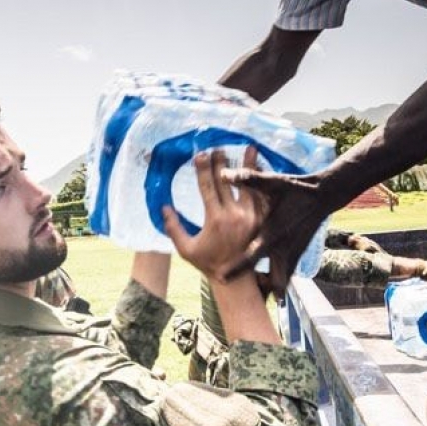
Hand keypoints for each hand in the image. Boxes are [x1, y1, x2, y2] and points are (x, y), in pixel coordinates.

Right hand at [162, 148, 264, 281]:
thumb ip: (173, 228)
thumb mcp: (185, 249)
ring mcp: (250, 216)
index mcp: (215, 219)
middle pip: (226, 181)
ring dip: (248, 164)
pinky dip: (261, 181)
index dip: (203, 169)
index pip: (207, 187)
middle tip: (218, 146)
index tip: (200, 154)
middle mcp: (234, 215)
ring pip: (248, 184)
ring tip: (249, 147)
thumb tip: (164, 207)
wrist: (235, 278)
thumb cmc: (208, 263)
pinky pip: (261, 196)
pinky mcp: (261, 219)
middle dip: (221, 161)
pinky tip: (262, 167)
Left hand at [219, 167, 339, 295]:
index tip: (222, 279)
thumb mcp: (271, 182)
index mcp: (272, 234)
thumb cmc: (294, 189)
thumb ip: (248, 180)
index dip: (236, 267)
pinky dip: (282, 282)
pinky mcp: (299, 251)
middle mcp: (283, 247)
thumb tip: (225, 174)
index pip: (251, 256)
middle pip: (268, 276)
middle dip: (257, 289)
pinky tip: (276, 294)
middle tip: (247, 301)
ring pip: (282, 278)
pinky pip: (289, 272)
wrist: (322, 195)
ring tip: (266, 303)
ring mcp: (293, 252)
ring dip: (273, 289)